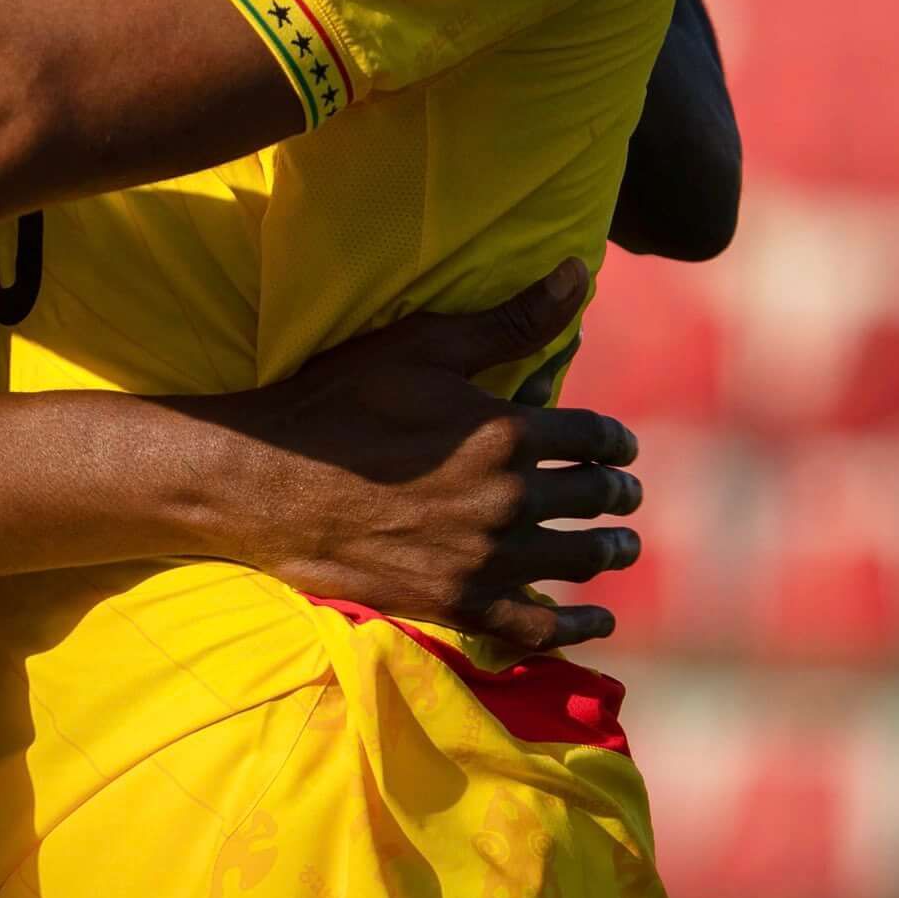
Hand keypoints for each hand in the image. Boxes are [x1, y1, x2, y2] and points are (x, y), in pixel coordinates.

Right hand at [166, 260, 643, 649]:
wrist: (270, 480)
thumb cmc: (342, 399)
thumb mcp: (427, 345)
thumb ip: (513, 319)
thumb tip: (584, 273)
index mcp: (507, 433)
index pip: (593, 438)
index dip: (617, 443)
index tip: (624, 448)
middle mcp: (509, 500)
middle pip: (592, 500)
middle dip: (618, 496)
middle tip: (628, 497)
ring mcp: (485, 557)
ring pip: (577, 559)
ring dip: (609, 552)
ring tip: (621, 548)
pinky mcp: (457, 601)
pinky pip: (537, 624)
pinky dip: (577, 624)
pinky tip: (597, 619)